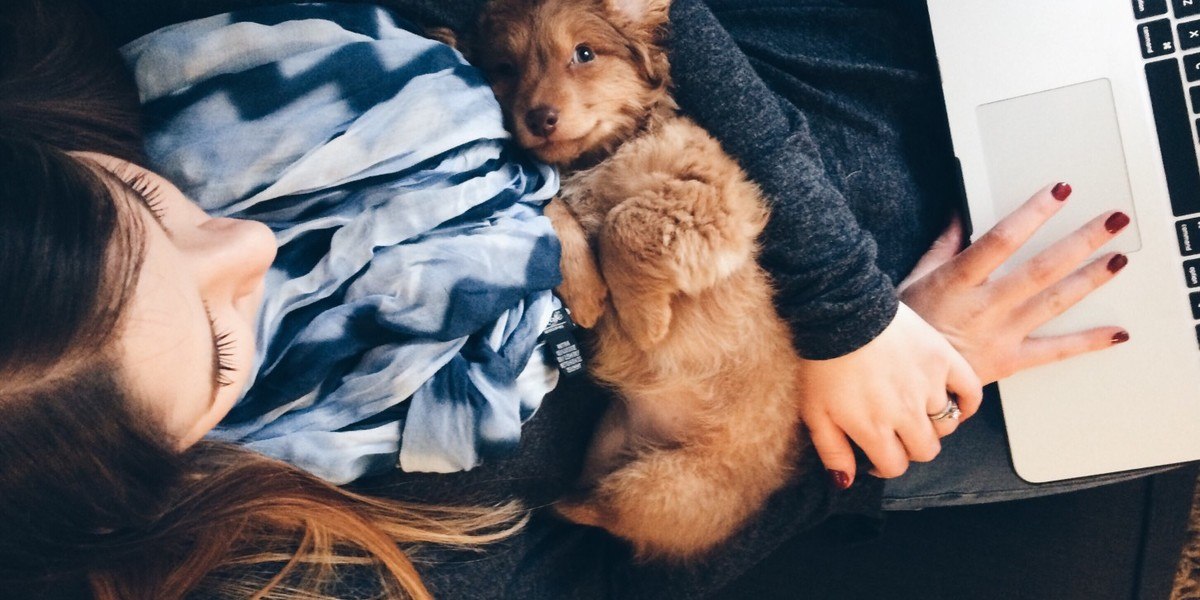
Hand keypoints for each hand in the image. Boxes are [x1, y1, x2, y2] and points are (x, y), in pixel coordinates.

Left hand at [796, 303, 982, 486]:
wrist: (839, 311)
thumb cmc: (822, 359)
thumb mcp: (814, 411)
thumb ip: (832, 451)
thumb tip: (848, 482)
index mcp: (874, 428)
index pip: (896, 466)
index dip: (885, 463)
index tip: (876, 451)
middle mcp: (906, 412)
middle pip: (926, 450)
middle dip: (910, 446)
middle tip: (896, 430)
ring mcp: (928, 386)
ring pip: (946, 425)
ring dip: (932, 423)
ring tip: (915, 409)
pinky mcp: (943, 359)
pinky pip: (970, 392)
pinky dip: (966, 402)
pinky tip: (952, 402)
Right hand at [898, 182, 1129, 384]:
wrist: (901, 380)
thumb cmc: (906, 328)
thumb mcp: (916, 278)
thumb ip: (944, 245)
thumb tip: (961, 213)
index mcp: (958, 281)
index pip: (1002, 240)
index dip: (1033, 213)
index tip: (1058, 192)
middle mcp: (984, 307)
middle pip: (1042, 269)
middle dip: (1082, 241)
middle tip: (1113, 221)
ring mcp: (1001, 335)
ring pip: (1054, 303)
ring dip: (1091, 279)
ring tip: (1119, 259)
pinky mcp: (1010, 360)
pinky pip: (1055, 351)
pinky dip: (1089, 342)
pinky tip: (1116, 332)